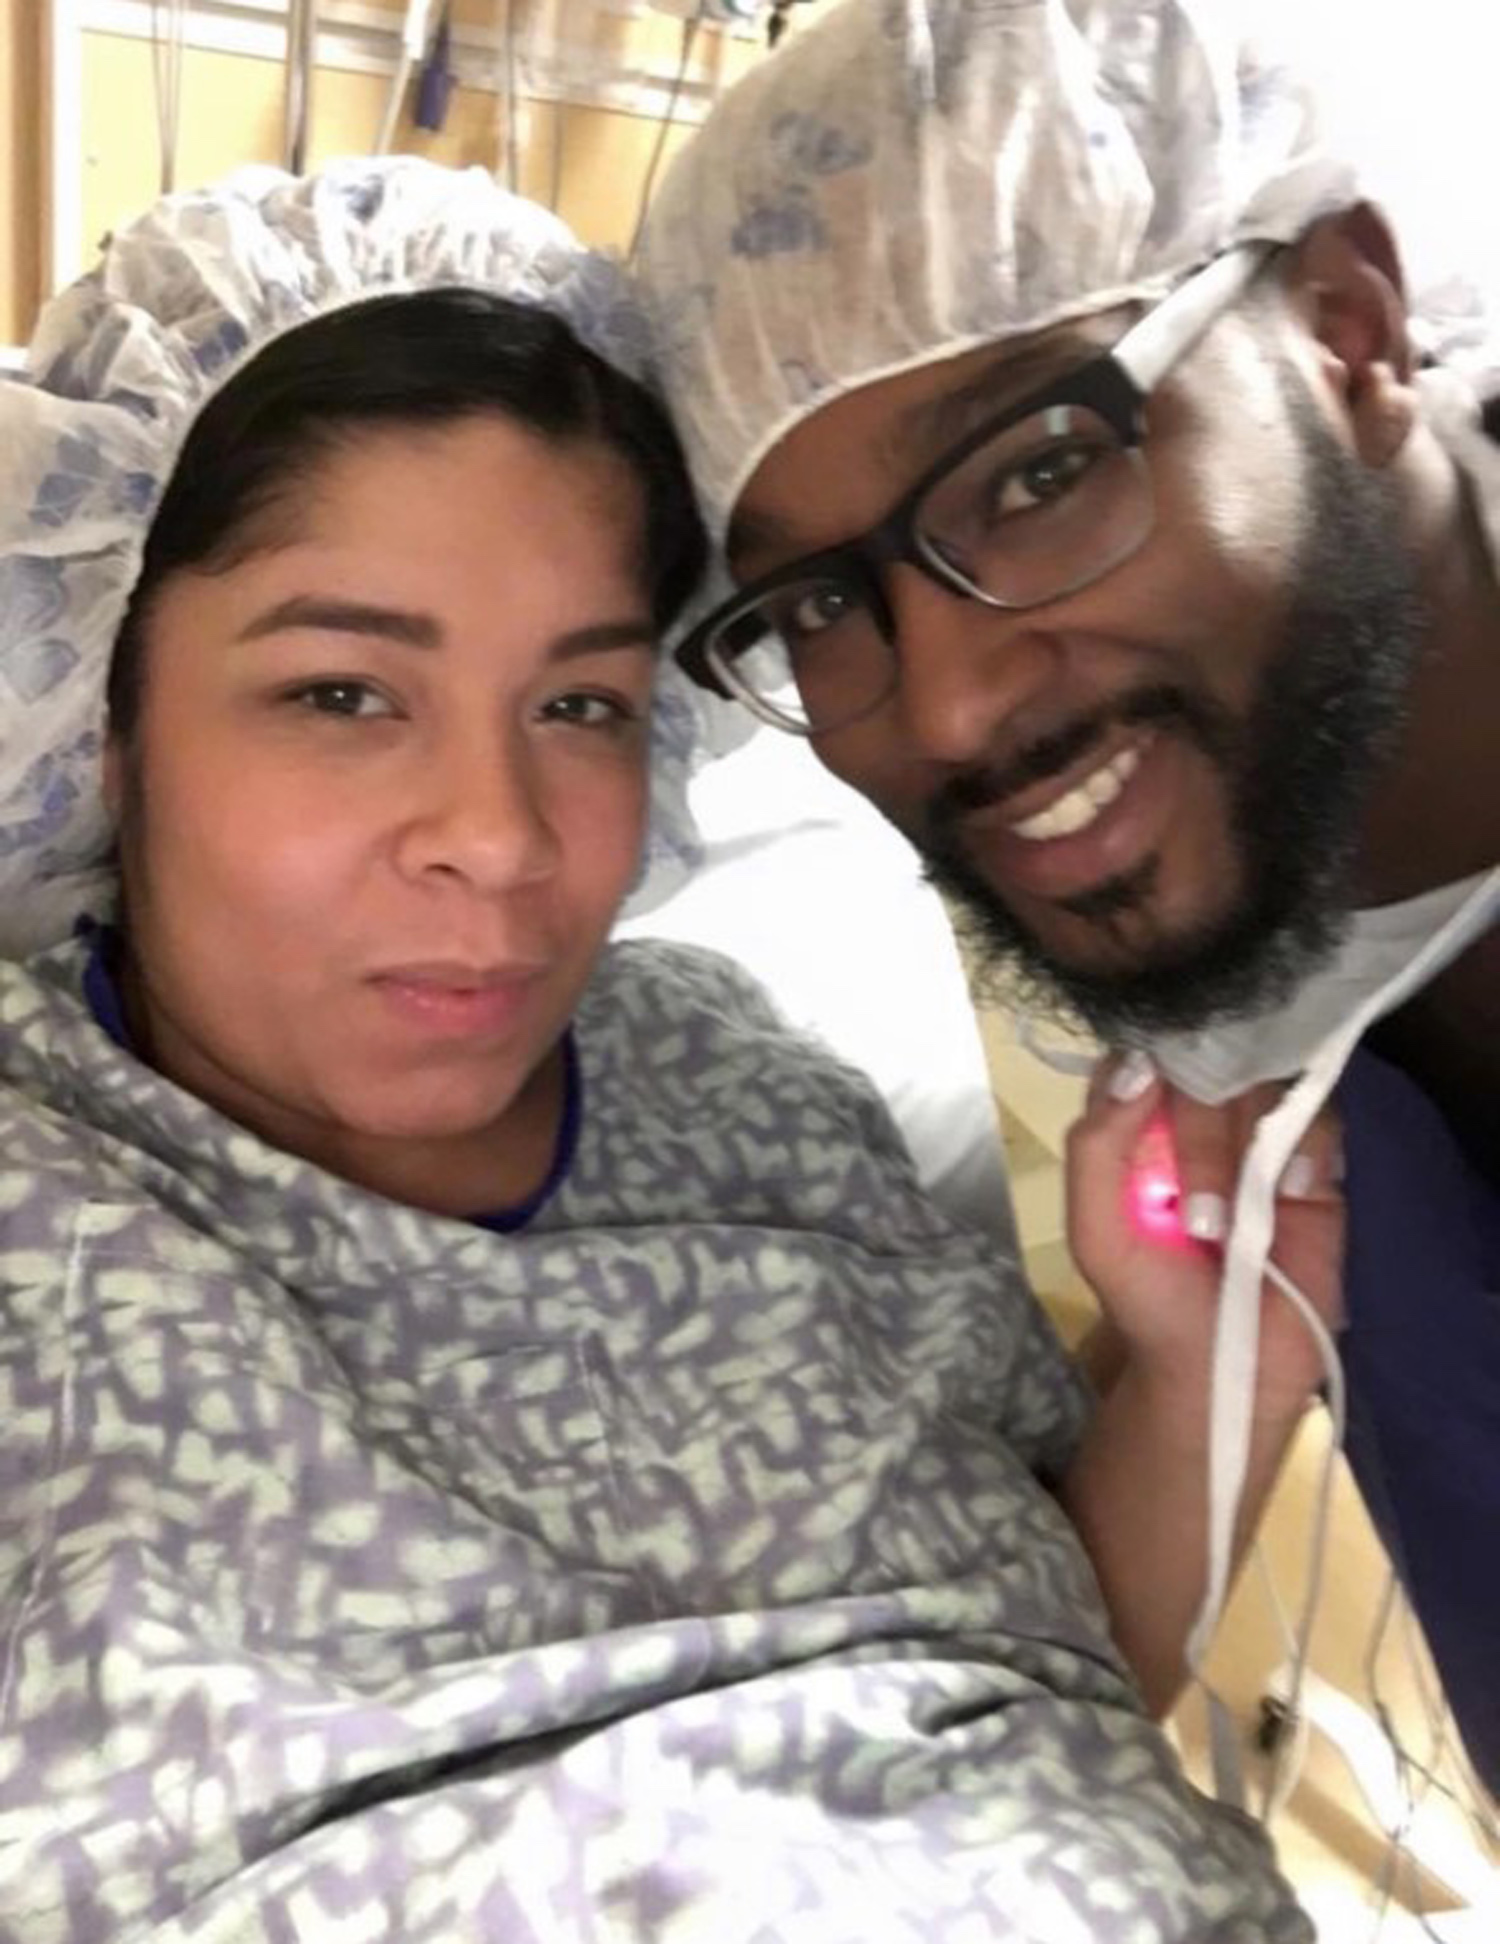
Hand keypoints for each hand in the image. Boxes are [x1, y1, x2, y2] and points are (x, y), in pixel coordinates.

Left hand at [1064, 1056, 1344, 1427]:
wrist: (1226, 1367)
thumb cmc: (1151, 1300)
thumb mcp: (1098, 1232)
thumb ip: (1097, 1147)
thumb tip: (1139, 1065)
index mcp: (1137, 1124)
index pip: (1141, 1056)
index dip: (1148, 1063)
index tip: (1151, 1100)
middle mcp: (1197, 1117)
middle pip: (1204, 1068)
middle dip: (1197, 1135)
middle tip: (1198, 1217)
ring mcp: (1257, 1136)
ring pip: (1261, 1086)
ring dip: (1244, 1150)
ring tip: (1234, 1224)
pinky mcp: (1314, 1163)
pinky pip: (1319, 1118)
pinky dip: (1306, 1147)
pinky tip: (1291, 1195)